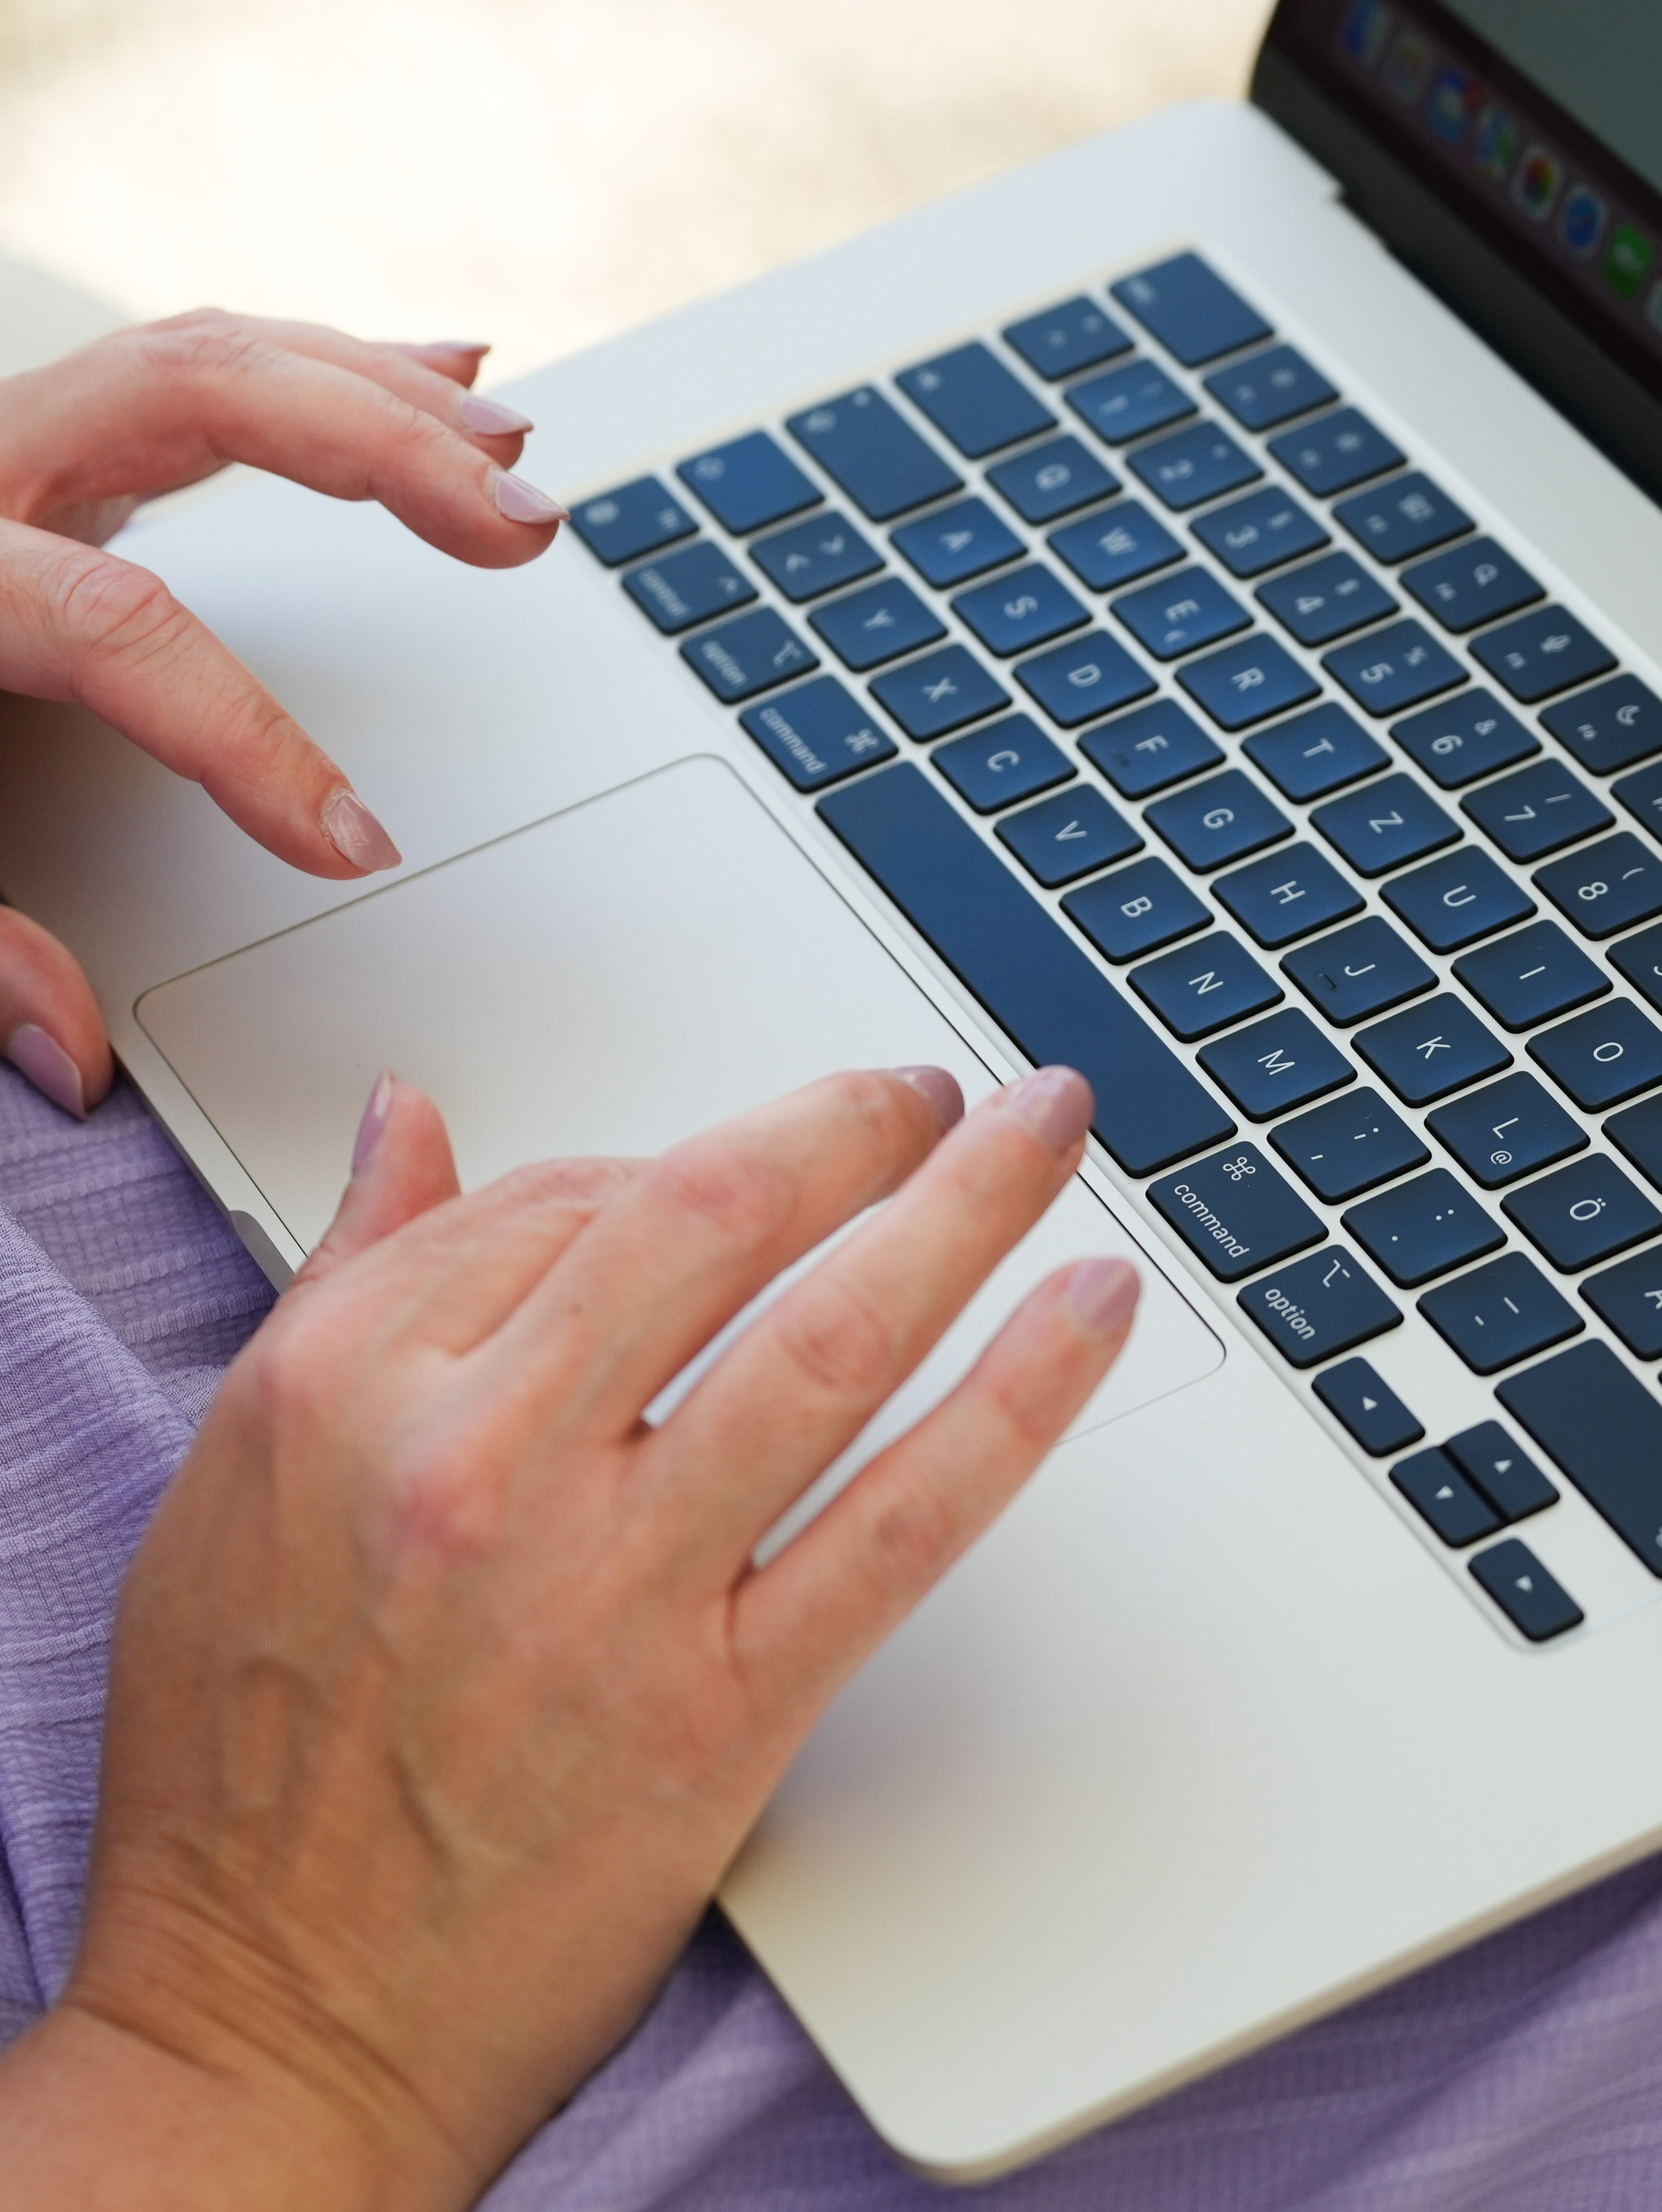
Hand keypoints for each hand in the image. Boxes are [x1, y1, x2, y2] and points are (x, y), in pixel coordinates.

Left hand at [0, 308, 564, 1117]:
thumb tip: (73, 1058)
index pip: (119, 634)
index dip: (250, 740)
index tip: (353, 846)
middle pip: (194, 392)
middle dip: (378, 450)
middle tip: (518, 527)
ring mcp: (16, 432)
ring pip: (212, 349)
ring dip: (377, 394)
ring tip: (508, 455)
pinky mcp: (49, 435)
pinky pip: (207, 361)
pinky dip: (333, 368)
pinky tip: (436, 382)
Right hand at [0, 1061, 1136, 2210]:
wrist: (272, 2022)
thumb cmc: (242, 1766)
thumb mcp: (240, 1481)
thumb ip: (345, 1280)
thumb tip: (410, 1125)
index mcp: (350, 1385)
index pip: (564, 1195)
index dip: (682, 1155)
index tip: (755, 1158)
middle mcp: (480, 1461)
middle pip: (715, 1217)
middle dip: (853, 1122)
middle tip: (932, 1090)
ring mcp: (610, 1587)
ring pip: (827, 1338)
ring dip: (964, 1208)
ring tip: (1043, 1136)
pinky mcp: (716, 1715)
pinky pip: (898, 1526)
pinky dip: (1013, 1403)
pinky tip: (1082, 1313)